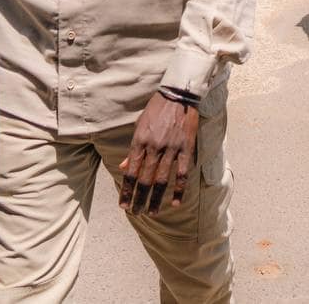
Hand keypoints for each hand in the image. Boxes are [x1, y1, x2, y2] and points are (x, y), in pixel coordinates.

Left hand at [118, 92, 199, 216]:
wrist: (178, 95)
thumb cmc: (156, 109)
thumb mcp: (139, 126)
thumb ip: (133, 148)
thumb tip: (124, 166)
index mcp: (139, 141)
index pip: (130, 172)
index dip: (126, 190)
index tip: (123, 205)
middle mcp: (153, 147)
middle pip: (144, 180)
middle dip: (139, 199)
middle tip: (136, 213)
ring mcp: (170, 148)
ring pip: (161, 180)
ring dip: (156, 198)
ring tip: (152, 212)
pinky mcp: (185, 147)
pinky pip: (181, 173)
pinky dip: (179, 189)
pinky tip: (175, 202)